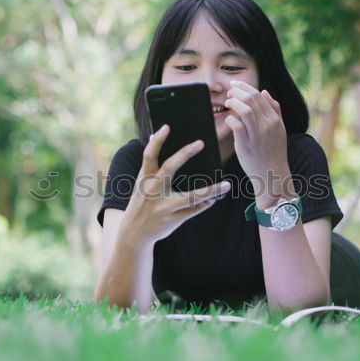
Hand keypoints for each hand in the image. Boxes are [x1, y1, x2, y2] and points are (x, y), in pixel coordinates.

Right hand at [120, 124, 231, 244]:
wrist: (133, 233)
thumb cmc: (141, 202)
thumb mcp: (141, 182)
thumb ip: (149, 162)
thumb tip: (153, 135)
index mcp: (144, 179)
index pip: (149, 155)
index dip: (157, 141)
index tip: (167, 127)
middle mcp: (153, 190)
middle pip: (169, 168)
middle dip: (184, 153)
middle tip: (200, 142)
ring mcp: (163, 206)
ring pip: (191, 196)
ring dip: (211, 191)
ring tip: (226, 185)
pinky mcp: (172, 220)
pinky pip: (193, 210)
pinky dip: (205, 204)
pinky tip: (214, 199)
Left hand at [224, 80, 287, 185]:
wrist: (273, 174)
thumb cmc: (274, 151)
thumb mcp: (280, 129)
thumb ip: (275, 109)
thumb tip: (265, 92)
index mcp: (274, 119)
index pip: (259, 95)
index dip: (244, 87)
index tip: (235, 85)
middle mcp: (267, 125)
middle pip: (250, 99)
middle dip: (236, 91)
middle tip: (229, 92)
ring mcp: (257, 135)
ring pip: (244, 110)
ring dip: (233, 102)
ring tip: (227, 102)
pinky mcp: (246, 146)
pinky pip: (237, 126)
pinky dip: (231, 118)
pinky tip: (228, 118)